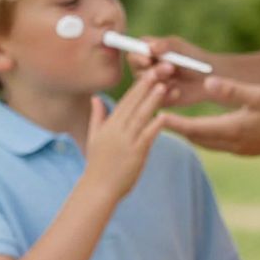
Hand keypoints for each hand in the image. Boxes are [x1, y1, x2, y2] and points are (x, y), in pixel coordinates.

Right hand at [82, 69, 176, 201]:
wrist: (98, 189)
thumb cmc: (97, 166)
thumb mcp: (94, 137)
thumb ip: (97, 116)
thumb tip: (95, 97)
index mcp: (108, 126)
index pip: (124, 102)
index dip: (136, 88)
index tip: (145, 74)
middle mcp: (117, 131)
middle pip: (133, 105)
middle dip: (145, 87)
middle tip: (157, 71)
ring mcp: (126, 142)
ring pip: (141, 117)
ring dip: (152, 101)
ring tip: (163, 86)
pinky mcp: (135, 153)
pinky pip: (147, 136)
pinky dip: (155, 125)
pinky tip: (165, 115)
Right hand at [131, 34, 212, 104]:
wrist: (209, 78)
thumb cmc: (194, 57)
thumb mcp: (181, 48)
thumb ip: (166, 45)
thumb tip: (151, 48)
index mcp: (148, 52)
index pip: (134, 52)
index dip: (138, 56)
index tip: (148, 59)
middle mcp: (146, 69)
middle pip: (136, 70)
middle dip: (152, 70)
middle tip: (170, 68)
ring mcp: (151, 85)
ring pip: (145, 86)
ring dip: (159, 81)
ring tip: (175, 78)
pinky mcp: (158, 99)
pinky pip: (155, 100)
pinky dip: (166, 94)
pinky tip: (177, 91)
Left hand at [161, 76, 259, 155]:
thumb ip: (232, 90)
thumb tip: (207, 82)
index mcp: (232, 130)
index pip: (194, 128)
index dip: (173, 123)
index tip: (154, 116)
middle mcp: (233, 144)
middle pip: (196, 138)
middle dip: (178, 129)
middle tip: (157, 119)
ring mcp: (241, 150)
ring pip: (207, 143)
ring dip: (192, 133)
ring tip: (176, 124)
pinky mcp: (249, 150)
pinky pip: (220, 145)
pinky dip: (207, 136)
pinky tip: (206, 129)